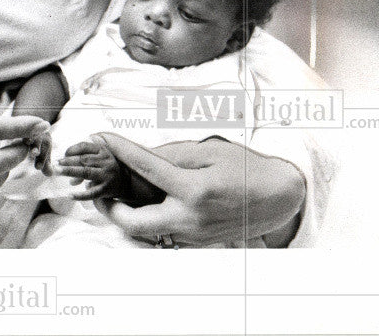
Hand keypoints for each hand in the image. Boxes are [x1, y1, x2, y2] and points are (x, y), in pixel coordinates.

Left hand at [56, 137, 123, 199]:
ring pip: (86, 173)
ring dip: (70, 172)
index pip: (85, 146)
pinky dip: (80, 195)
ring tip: (57, 172)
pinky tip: (70, 195)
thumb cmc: (105, 168)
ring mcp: (106, 176)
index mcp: (102, 151)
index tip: (63, 154)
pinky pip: (91, 193)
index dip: (72, 149)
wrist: (124, 182)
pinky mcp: (106, 190)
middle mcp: (105, 162)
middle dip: (67, 161)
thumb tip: (67, 173)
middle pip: (83, 160)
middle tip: (55, 164)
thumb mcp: (98, 159)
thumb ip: (83, 162)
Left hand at [92, 134, 306, 245]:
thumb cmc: (248, 168)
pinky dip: (148, 217)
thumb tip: (141, 155)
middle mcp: (191, 218)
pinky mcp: (198, 240)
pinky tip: (145, 200)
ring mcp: (194, 234)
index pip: (145, 168)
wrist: (280, 197)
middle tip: (97, 191)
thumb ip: (173, 155)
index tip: (102, 138)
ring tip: (116, 193)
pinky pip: (165, 231)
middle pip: (134, 223)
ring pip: (147, 231)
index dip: (119, 150)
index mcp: (194, 191)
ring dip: (127, 214)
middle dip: (108, 208)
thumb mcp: (211, 151)